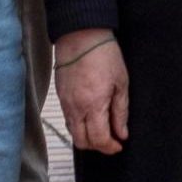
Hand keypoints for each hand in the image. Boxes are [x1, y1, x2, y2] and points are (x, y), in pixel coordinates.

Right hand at [54, 29, 129, 153]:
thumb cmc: (103, 54)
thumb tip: (122, 133)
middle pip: (82, 142)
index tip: (118, 145)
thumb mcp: (121, 82)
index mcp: (93, 105)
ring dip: (86, 136)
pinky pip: (68, 118)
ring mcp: (65, 102)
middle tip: (110, 140)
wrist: (80, 34)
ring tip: (101, 127)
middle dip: (97, 146)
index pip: (98, 139)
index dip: (110, 147)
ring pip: (72, 132)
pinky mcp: (60, 95)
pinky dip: (79, 124)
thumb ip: (121, 111)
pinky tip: (90, 115)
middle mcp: (76, 107)